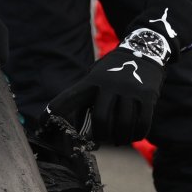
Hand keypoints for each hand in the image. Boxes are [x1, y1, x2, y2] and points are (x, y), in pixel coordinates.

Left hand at [45, 29, 168, 144]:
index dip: (54, 112)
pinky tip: (132, 135)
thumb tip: (78, 132)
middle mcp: (110, 84)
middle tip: (102, 140)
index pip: (69, 98)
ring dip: (120, 138)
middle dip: (101, 135)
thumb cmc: (112, 71)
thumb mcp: (95, 78)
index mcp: (92, 81)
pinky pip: (142, 123)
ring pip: (123, 124)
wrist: (144, 51)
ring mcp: (130, 90)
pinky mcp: (147, 96)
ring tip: (118, 141)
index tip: (43, 125)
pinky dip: (136, 135)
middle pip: (102, 119)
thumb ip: (85, 102)